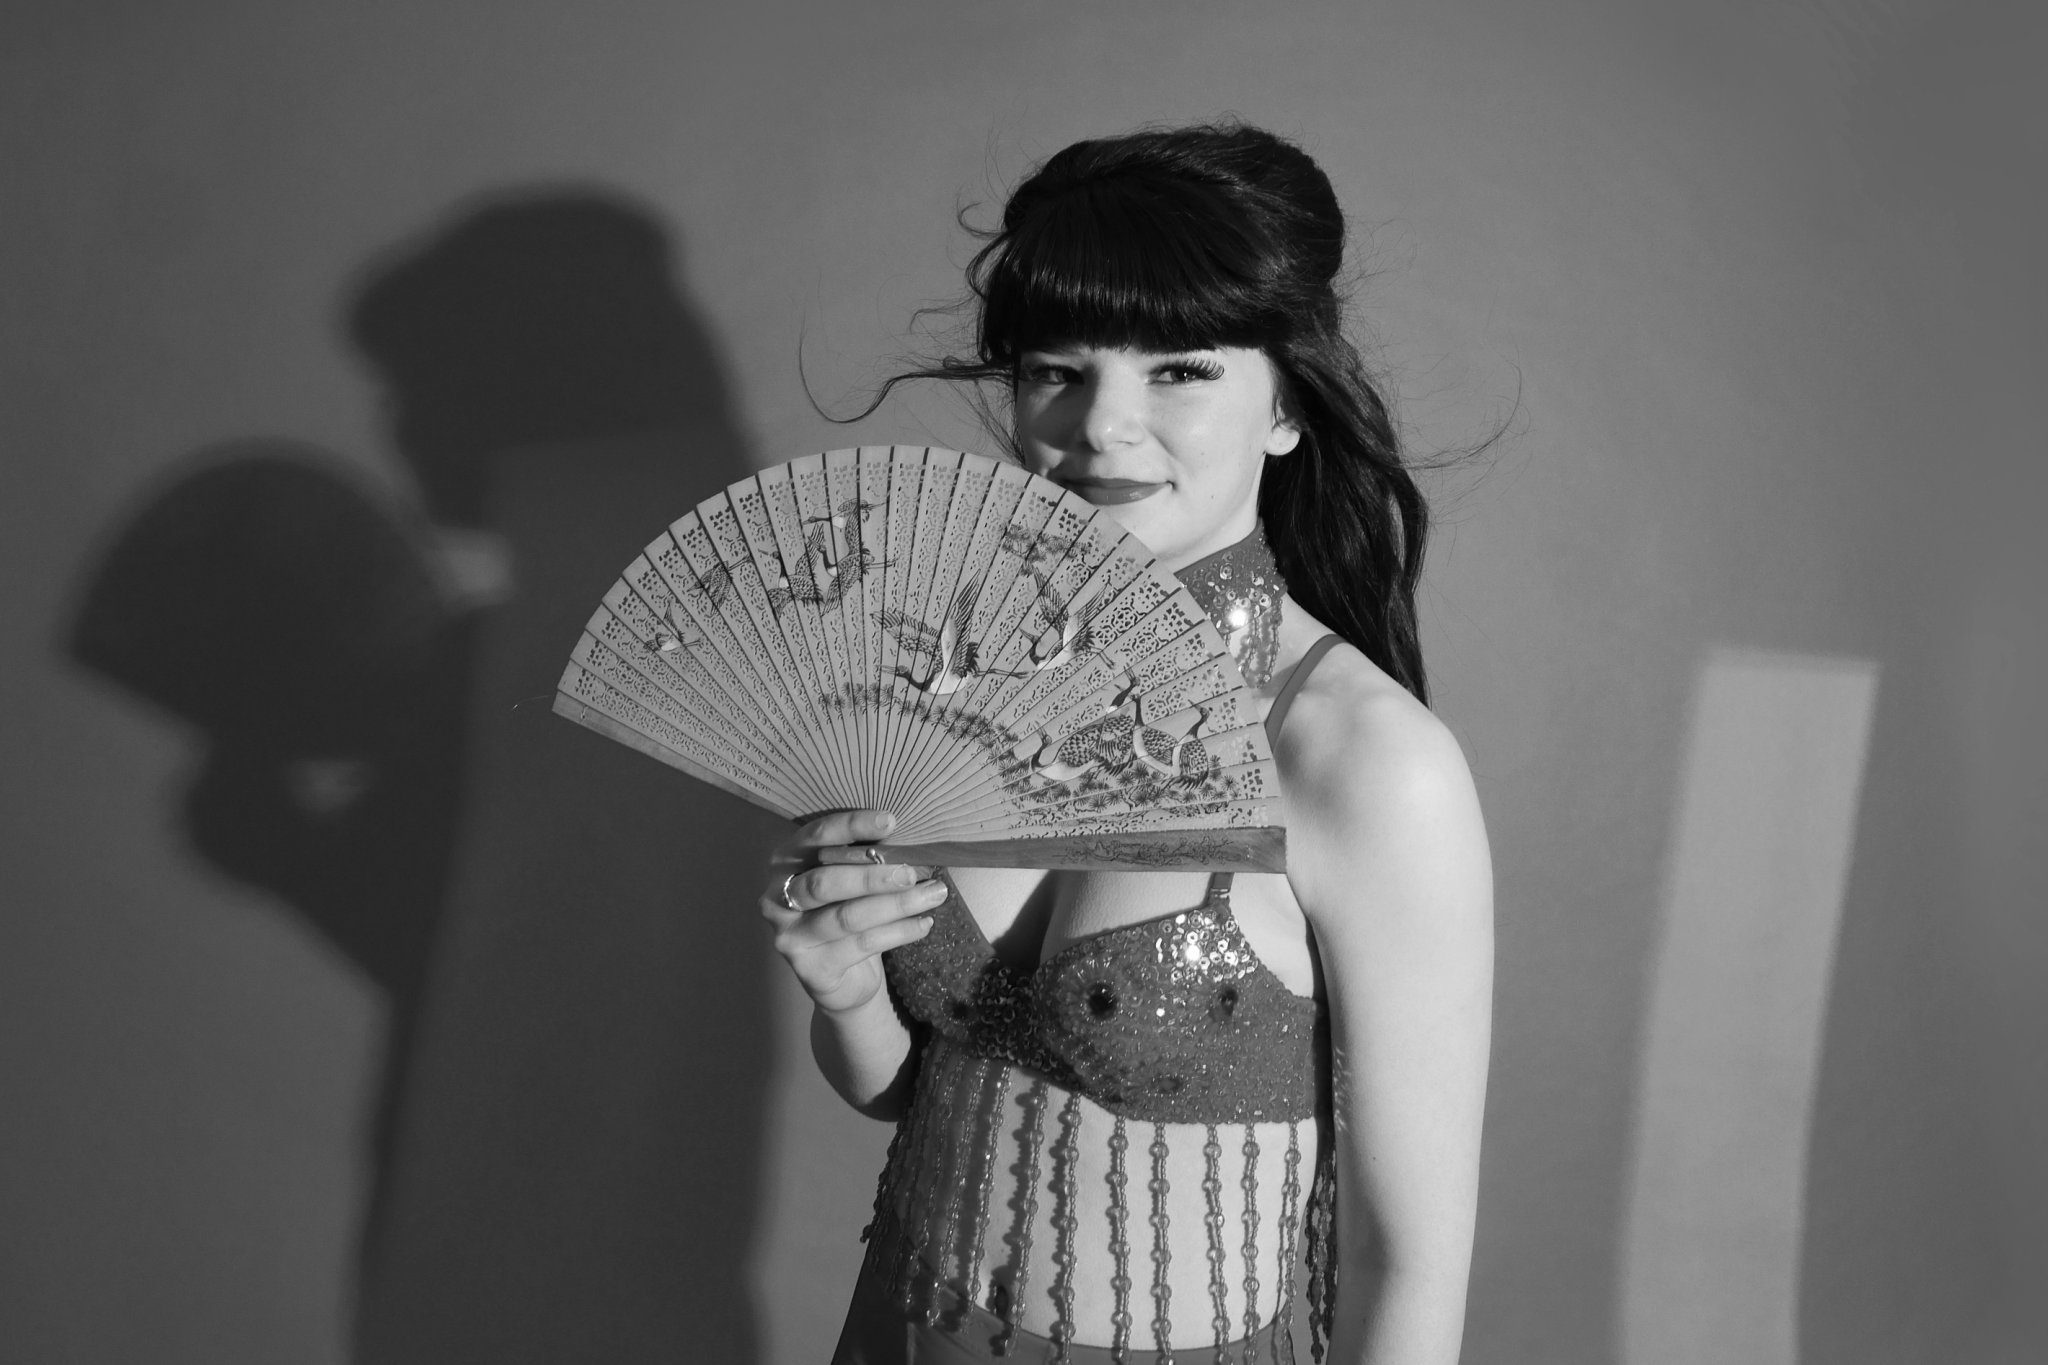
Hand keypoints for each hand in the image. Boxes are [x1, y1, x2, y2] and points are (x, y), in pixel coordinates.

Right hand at [759, 809, 946, 1015]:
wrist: (845, 980)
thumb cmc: (848, 914)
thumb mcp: (851, 881)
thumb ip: (865, 859)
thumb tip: (908, 836)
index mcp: (785, 863)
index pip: (814, 838)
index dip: (850, 827)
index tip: (890, 821)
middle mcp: (778, 899)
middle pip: (824, 883)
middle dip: (872, 876)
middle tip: (912, 873)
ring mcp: (791, 938)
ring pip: (847, 917)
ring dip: (896, 904)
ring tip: (933, 894)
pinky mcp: (812, 969)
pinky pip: (862, 945)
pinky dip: (899, 932)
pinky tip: (923, 924)